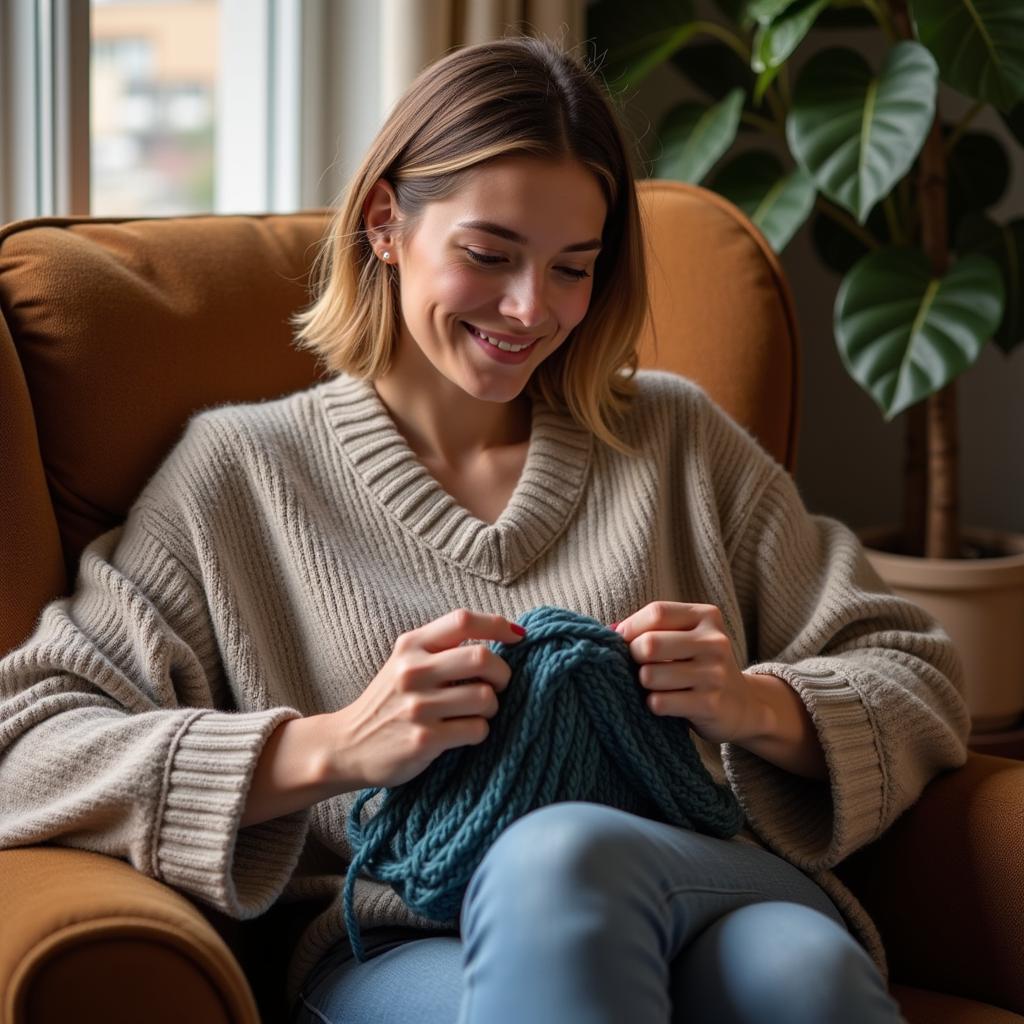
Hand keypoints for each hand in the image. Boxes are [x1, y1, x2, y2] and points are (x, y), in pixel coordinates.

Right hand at [328, 609, 524, 789]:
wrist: (348, 745)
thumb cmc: (390, 701)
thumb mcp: (406, 662)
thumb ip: (444, 647)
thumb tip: (506, 634)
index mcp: (411, 645)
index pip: (463, 620)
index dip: (498, 624)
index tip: (517, 637)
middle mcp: (412, 671)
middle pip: (482, 658)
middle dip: (503, 673)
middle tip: (498, 685)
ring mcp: (417, 707)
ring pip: (485, 697)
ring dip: (492, 707)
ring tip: (476, 712)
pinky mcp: (424, 739)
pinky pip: (477, 730)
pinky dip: (479, 732)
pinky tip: (462, 733)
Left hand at [613, 601, 763, 745]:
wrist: (742, 705)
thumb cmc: (700, 666)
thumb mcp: (687, 637)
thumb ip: (653, 628)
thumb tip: (609, 631)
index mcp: (707, 617)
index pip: (657, 612)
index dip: (631, 627)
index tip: (622, 640)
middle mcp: (714, 642)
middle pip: (650, 644)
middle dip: (633, 657)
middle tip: (638, 665)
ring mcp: (714, 674)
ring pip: (650, 675)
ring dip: (642, 683)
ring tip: (654, 685)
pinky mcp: (710, 704)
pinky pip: (659, 702)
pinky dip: (652, 703)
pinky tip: (663, 702)